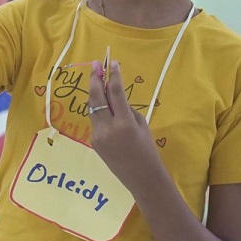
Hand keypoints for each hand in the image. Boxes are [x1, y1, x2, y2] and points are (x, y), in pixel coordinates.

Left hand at [86, 60, 162, 190]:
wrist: (142, 178)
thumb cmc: (148, 151)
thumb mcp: (142, 126)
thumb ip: (127, 111)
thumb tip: (114, 98)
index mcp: (124, 123)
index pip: (115, 92)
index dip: (113, 75)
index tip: (113, 62)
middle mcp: (107, 127)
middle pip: (96, 96)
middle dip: (95, 79)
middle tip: (96, 65)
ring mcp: (97, 135)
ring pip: (92, 108)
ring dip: (93, 92)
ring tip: (96, 78)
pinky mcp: (93, 141)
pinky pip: (95, 121)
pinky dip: (98, 110)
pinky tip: (101, 103)